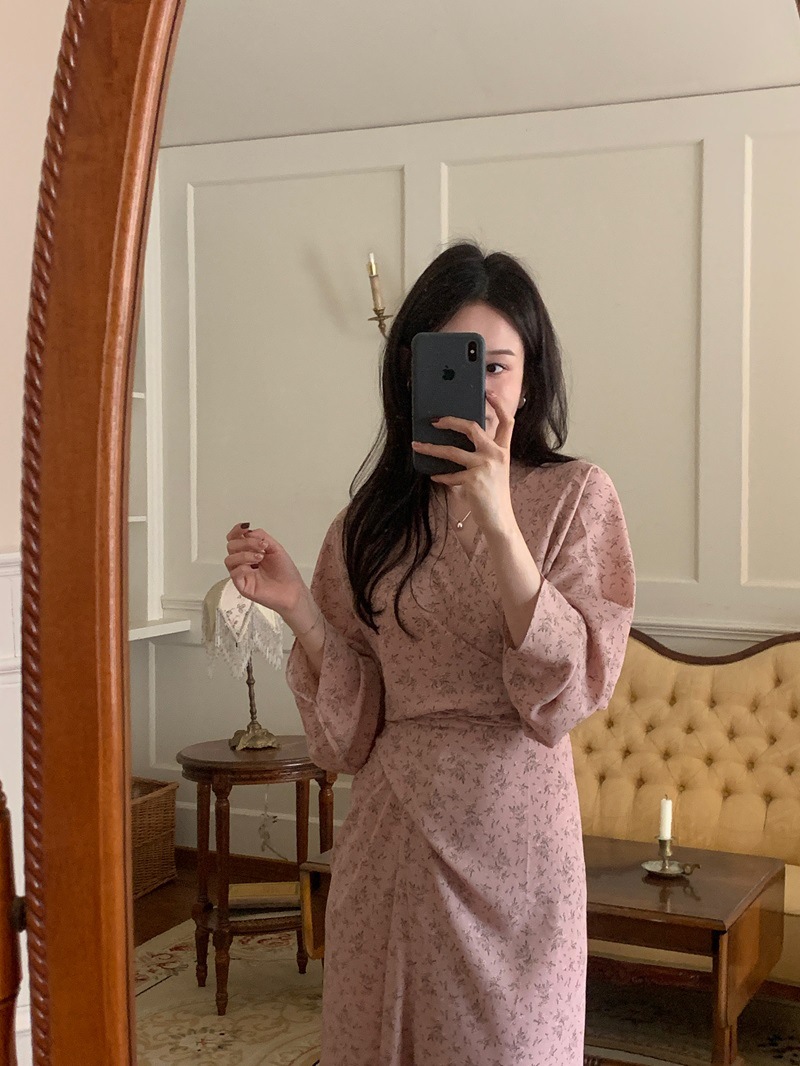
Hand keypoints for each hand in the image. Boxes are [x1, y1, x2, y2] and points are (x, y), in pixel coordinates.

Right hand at [224, 523, 306, 616]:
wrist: (293, 591)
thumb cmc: (286, 573)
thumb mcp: (275, 548)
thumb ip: (261, 536)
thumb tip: (248, 532)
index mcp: (250, 551)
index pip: (235, 538)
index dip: (237, 531)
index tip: (245, 527)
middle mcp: (244, 562)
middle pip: (231, 546)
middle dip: (246, 543)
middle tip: (262, 547)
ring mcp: (242, 574)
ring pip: (229, 559)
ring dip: (244, 554)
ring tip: (260, 557)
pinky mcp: (242, 586)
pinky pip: (234, 573)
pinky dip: (242, 567)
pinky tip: (254, 567)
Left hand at [410, 397, 516, 536]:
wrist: (499, 521)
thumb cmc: (494, 496)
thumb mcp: (495, 471)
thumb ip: (483, 455)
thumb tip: (458, 443)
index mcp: (503, 451)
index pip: (507, 422)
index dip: (498, 405)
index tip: (486, 392)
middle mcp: (495, 455)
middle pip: (472, 427)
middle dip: (451, 421)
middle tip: (435, 421)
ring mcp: (484, 467)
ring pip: (451, 451)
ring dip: (431, 448)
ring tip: (417, 446)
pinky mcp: (472, 480)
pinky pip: (449, 475)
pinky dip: (440, 476)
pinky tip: (434, 476)